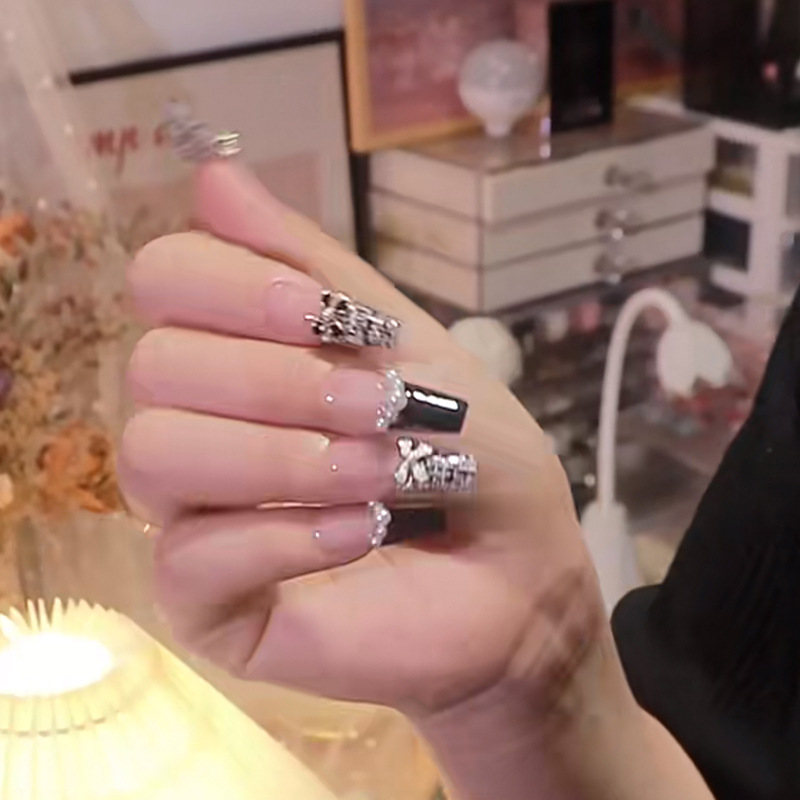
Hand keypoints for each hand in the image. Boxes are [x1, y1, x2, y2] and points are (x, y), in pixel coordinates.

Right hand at [119, 160, 603, 722]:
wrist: (514, 565)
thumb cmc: (464, 447)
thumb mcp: (407, 342)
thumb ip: (312, 265)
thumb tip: (214, 174)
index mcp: (239, 350)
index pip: (165, 278)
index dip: (237, 286)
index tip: (335, 317)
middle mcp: (197, 422)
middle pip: (157, 366)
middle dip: (280, 382)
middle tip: (379, 409)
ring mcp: (192, 515)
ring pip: (156, 454)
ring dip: (284, 458)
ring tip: (377, 475)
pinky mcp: (208, 602)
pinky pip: (189, 557)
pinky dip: (289, 536)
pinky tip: (366, 533)